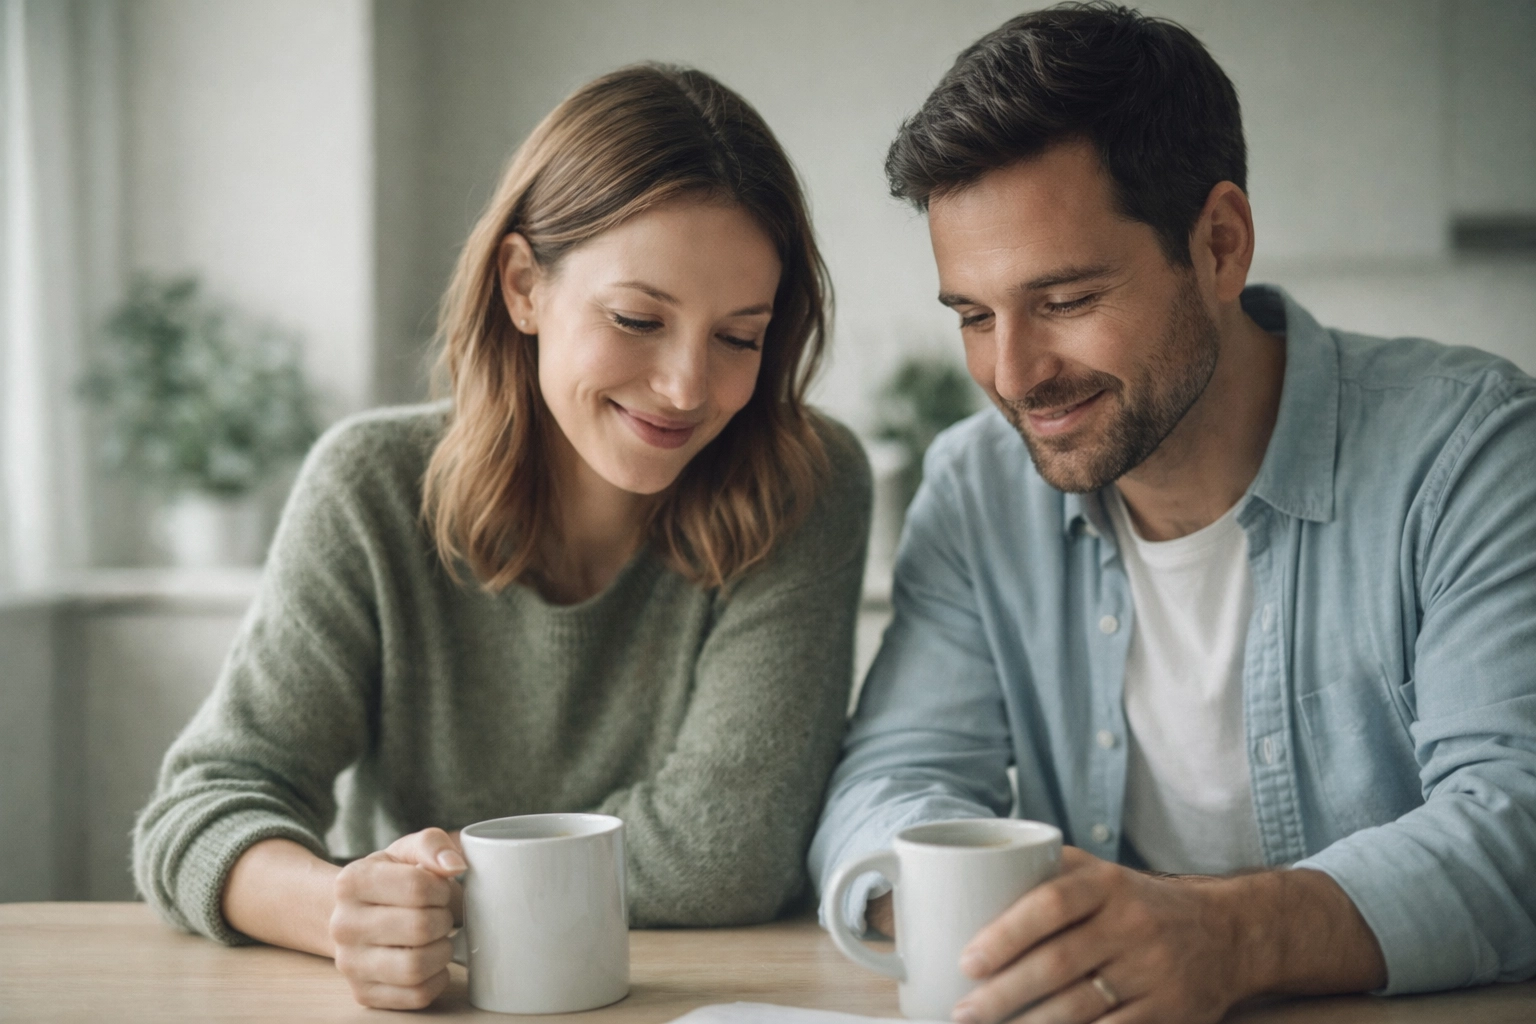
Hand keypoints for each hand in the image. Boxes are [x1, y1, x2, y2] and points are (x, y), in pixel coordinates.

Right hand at [330, 827, 466, 1009]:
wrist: (357, 914)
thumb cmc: (391, 879)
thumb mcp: (407, 851)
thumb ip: (432, 844)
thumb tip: (454, 866)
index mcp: (351, 881)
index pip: (417, 887)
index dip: (441, 889)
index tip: (439, 890)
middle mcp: (342, 925)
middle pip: (420, 927)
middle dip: (443, 919)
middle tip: (440, 915)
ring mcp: (349, 964)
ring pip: (416, 967)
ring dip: (442, 951)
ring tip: (437, 938)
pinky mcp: (364, 993)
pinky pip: (417, 995)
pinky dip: (437, 978)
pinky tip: (431, 961)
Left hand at [950, 848, 1384, 1023]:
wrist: (1228, 932)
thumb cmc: (1139, 902)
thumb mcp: (1102, 873)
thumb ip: (1047, 869)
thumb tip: (972, 876)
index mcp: (1107, 885)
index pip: (1051, 904)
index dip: (1006, 934)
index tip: (968, 961)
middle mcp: (1132, 925)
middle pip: (1058, 964)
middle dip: (1003, 995)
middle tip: (963, 1012)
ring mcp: (1153, 972)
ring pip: (1080, 1008)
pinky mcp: (1169, 1013)